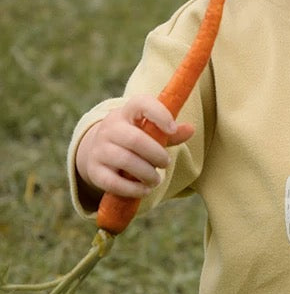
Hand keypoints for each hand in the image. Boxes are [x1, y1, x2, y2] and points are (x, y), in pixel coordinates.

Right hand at [75, 94, 193, 198]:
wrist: (96, 151)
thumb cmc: (133, 138)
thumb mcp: (150, 131)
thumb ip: (170, 132)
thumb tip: (191, 129)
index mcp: (127, 113)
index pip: (141, 103)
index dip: (159, 114)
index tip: (172, 129)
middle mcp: (110, 128)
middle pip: (135, 139)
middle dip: (156, 154)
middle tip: (166, 163)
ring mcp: (99, 149)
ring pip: (125, 161)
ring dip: (147, 173)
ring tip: (156, 179)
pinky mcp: (95, 171)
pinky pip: (114, 182)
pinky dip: (133, 189)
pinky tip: (144, 189)